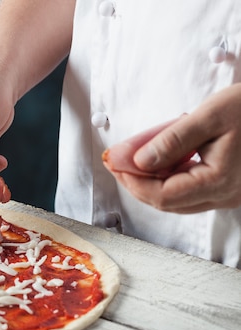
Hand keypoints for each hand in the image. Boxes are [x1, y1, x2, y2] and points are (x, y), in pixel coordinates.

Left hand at [107, 83, 240, 212]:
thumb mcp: (211, 115)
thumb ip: (170, 140)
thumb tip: (136, 162)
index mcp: (219, 182)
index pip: (160, 195)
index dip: (131, 180)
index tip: (113, 161)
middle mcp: (226, 196)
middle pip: (166, 201)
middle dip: (136, 180)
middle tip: (118, 158)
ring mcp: (230, 194)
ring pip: (178, 197)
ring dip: (152, 179)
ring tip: (137, 153)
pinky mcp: (232, 186)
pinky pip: (192, 188)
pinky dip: (172, 174)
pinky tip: (165, 155)